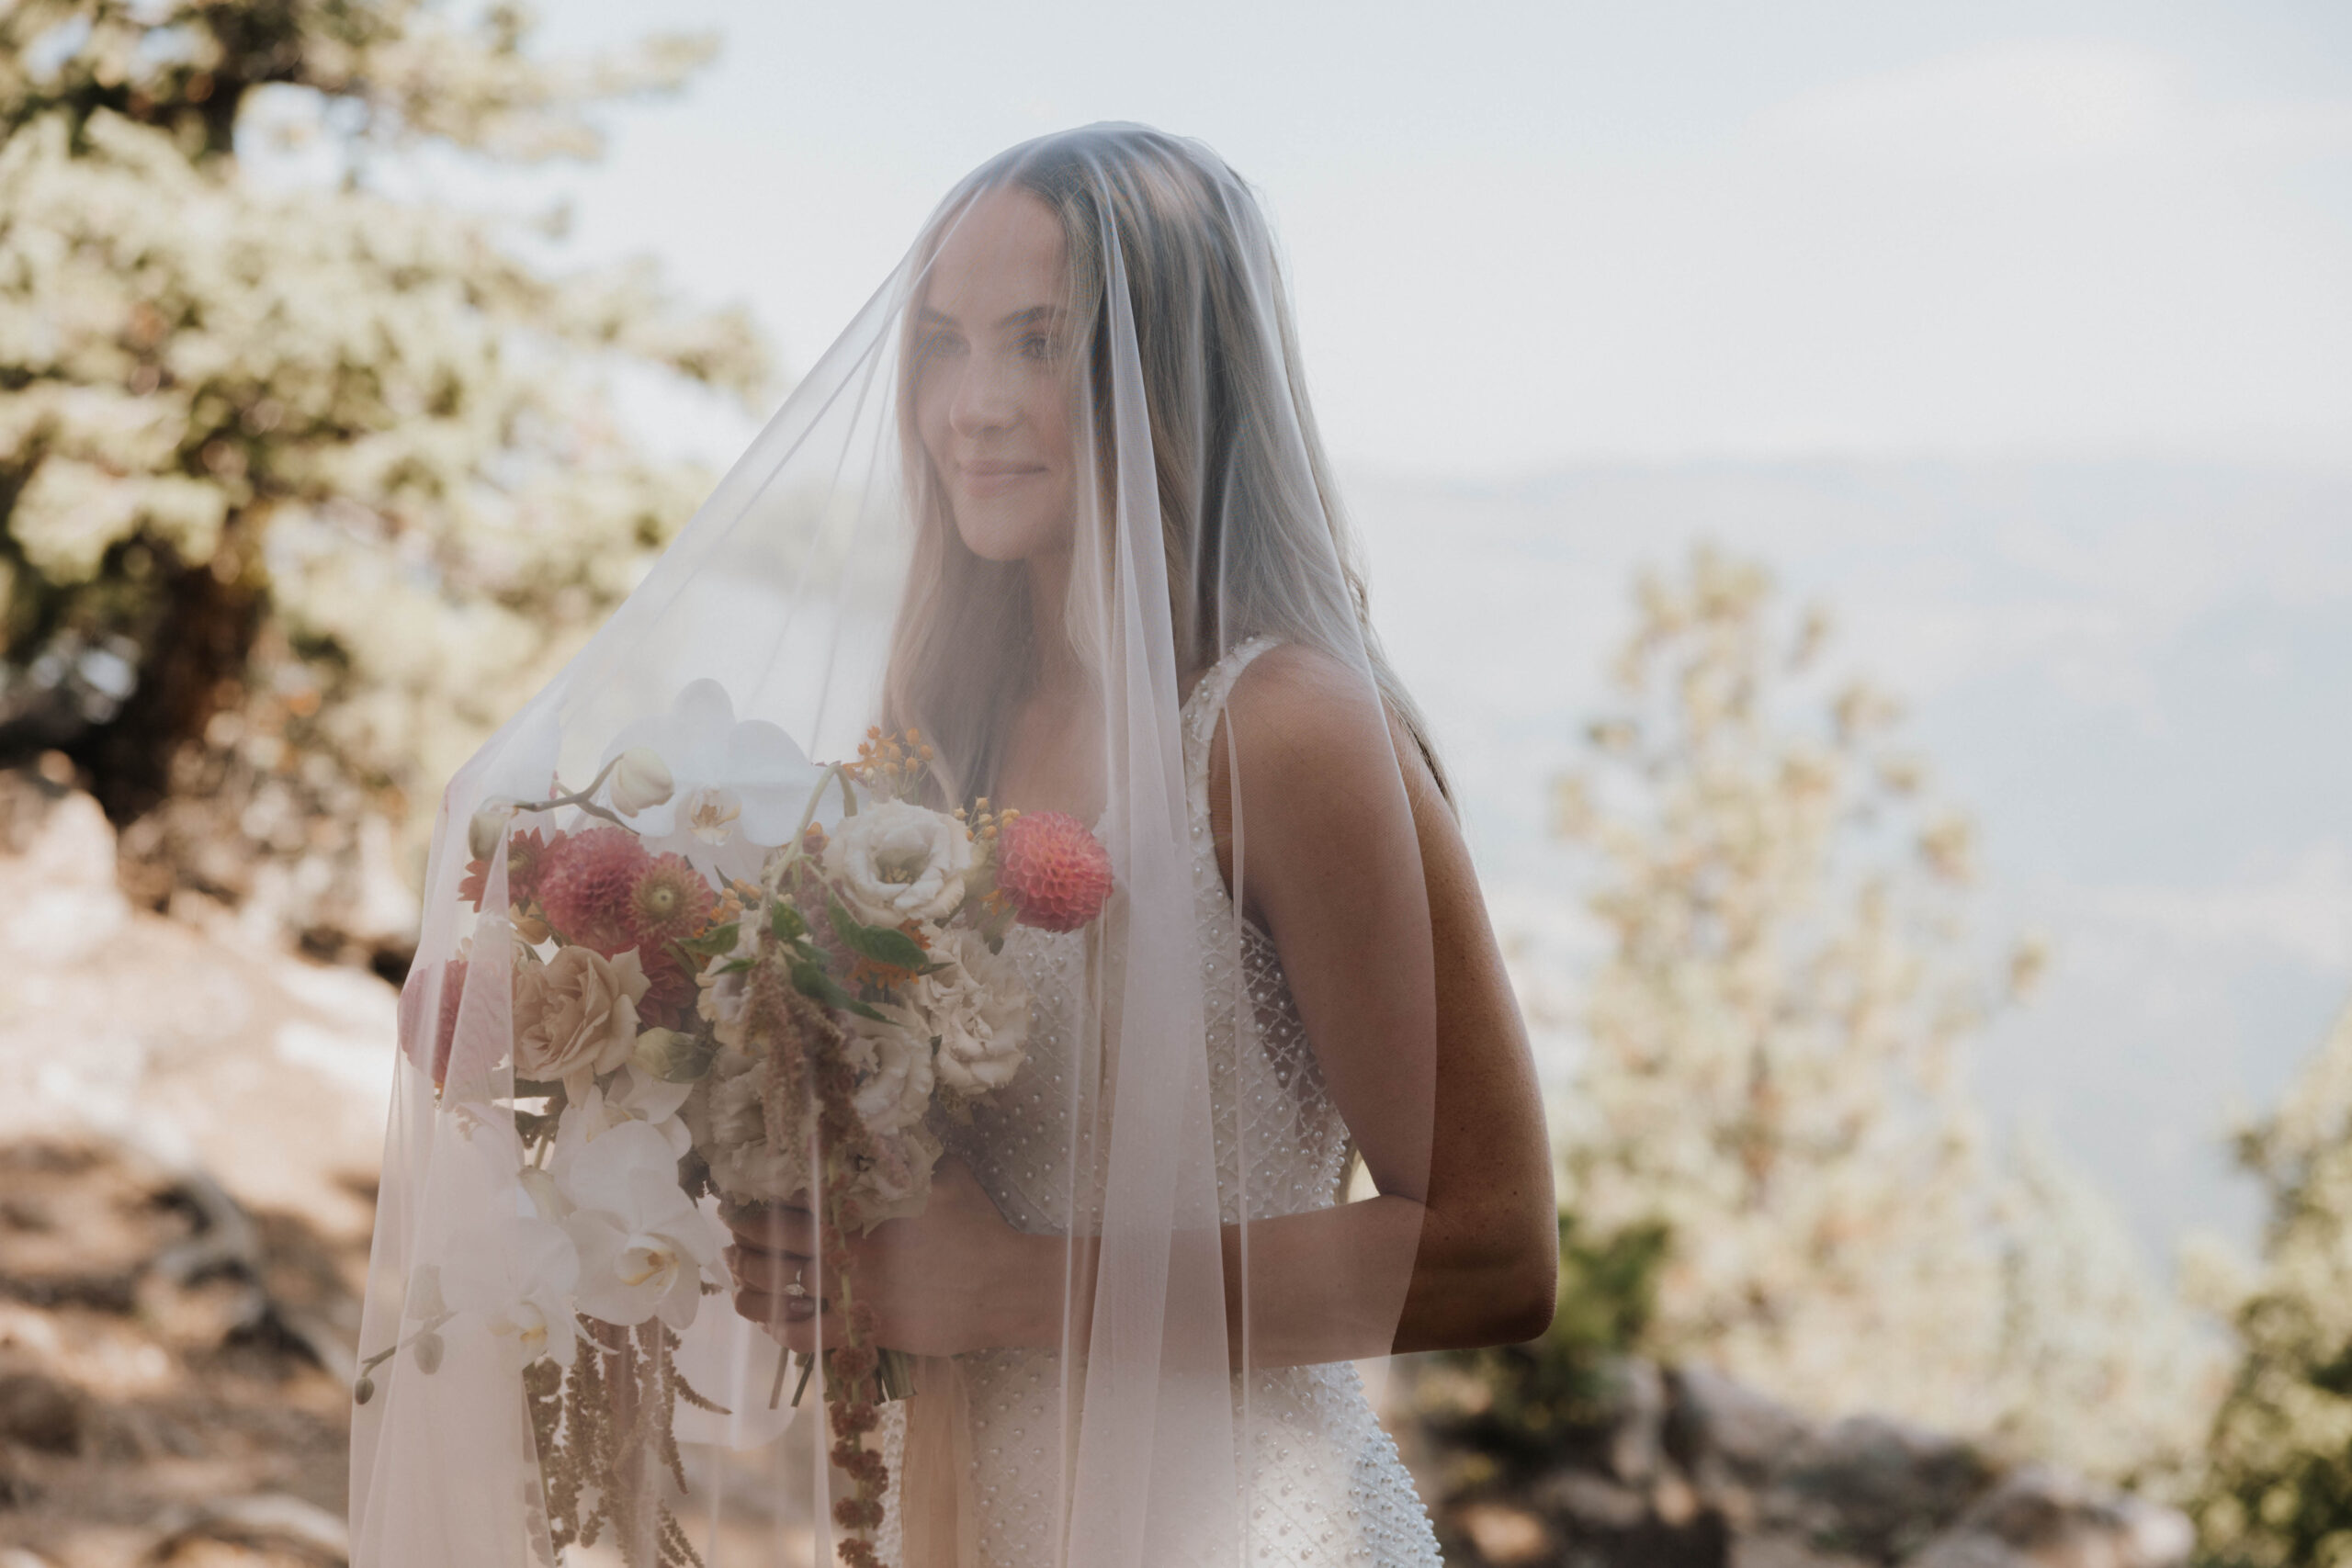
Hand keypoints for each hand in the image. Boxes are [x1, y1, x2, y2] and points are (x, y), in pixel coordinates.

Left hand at [722, 1156, 1045, 1357]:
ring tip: (739, 1282)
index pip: (791, 1200)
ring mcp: (851, 1295)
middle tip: (731, 1234)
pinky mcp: (862, 1332)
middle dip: (743, 1238)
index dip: (758, 1198)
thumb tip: (874, 1132)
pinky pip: (804, 1336)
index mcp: (861, 1207)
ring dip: (749, 1288)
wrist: (1003, 1285)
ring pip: (778, 1294)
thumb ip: (900, 1156)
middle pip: (772, 1244)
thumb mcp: (942, 1173)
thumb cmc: (977, 1224)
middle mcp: (847, 1250)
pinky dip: (780, 1329)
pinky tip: (773, 1322)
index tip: (740, 1197)